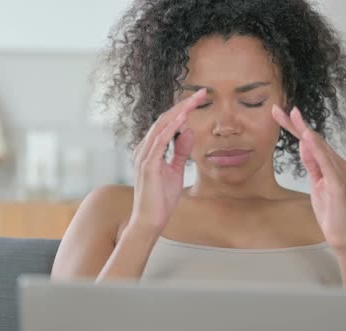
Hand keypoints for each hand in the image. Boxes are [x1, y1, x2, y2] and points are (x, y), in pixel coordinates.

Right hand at [129, 88, 206, 233]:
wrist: (150, 221)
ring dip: (179, 112)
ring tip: (194, 101)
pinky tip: (183, 118)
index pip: (166, 124)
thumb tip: (189, 131)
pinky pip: (160, 141)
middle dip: (183, 105)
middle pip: (164, 120)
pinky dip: (171, 128)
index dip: (182, 110)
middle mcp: (144, 149)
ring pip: (162, 126)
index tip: (198, 100)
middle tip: (201, 94)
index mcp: (149, 150)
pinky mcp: (148, 165)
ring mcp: (144, 157)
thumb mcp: (175, 171)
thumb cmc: (160, 199)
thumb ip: (180, 151)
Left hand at [271, 105, 345, 251]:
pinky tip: (307, 138)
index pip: (310, 141)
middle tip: (277, 109)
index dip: (295, 127)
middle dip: (294, 123)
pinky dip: (316, 149)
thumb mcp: (317, 185)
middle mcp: (338, 164)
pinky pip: (326, 162)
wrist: (344, 236)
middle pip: (313, 138)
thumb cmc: (332, 212)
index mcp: (332, 164)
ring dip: (304, 130)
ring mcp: (340, 172)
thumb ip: (312, 165)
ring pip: (319, 146)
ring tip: (291, 116)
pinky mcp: (339, 183)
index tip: (279, 114)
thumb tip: (304, 146)